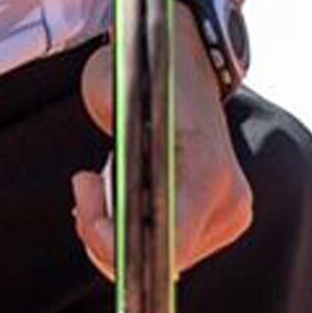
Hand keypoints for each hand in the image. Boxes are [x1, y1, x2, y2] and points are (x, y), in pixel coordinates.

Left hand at [67, 2, 255, 280]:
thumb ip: (114, 155)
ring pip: (158, 258)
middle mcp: (227, 201)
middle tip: (84, 183)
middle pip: (159, 258)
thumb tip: (105, 201)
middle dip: (108, 232)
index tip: (90, 217)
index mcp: (208, 172)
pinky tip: (117, 192)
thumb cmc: (148, 70)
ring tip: (99, 180)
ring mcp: (227, 213)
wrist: (185, 54)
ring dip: (117, 229)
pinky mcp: (217, 219)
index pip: (170, 245)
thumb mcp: (116, 94)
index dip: (121, 246)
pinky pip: (164, 244)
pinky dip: (133, 227)